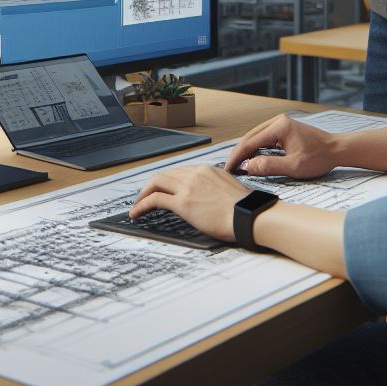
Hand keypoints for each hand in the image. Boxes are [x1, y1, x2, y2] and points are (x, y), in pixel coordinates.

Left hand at [129, 164, 249, 240]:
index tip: (163, 190)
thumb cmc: (245, 209)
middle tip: (145, 196)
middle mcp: (195, 174)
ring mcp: (188, 187)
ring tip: (137, 206)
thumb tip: (210, 199)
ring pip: (156, 183)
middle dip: (152, 185)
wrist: (250, 215)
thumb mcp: (230, 190)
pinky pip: (155, 199)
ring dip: (144, 194)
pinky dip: (142, 205)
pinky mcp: (183, 202)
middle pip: (165, 175)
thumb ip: (215, 189)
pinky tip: (136, 213)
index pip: (180, 172)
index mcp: (207, 170)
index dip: (168, 182)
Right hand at [224, 114, 339, 178]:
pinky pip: (264, 139)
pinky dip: (255, 149)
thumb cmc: (320, 157)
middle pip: (250, 137)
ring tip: (238, 166)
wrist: (337, 150)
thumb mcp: (294, 166)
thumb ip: (269, 166)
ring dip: (246, 152)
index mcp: (279, 126)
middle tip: (230, 169)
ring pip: (255, 138)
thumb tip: (248, 167)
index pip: (250, 142)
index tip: (228, 169)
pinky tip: (252, 160)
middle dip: (239, 154)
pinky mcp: (283, 130)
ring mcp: (280, 124)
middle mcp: (278, 121)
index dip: (237, 157)